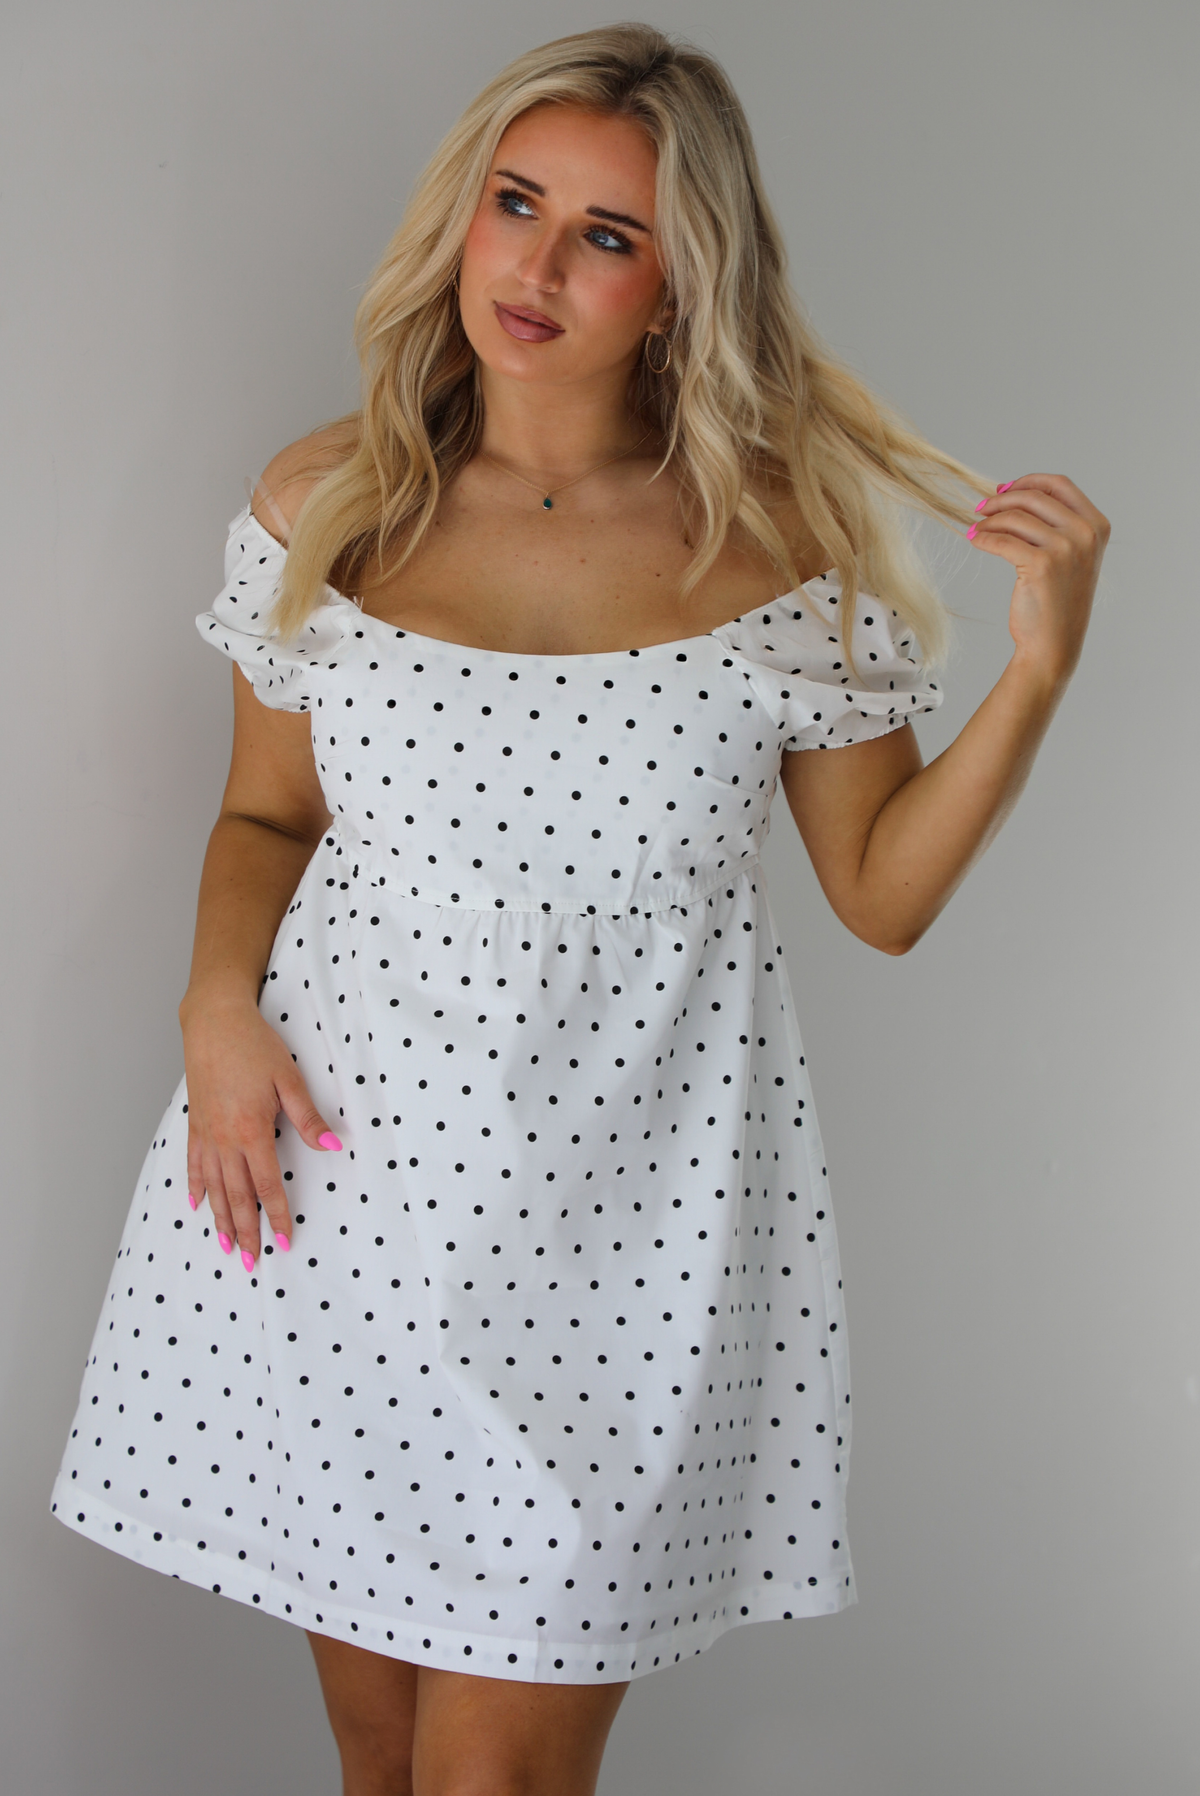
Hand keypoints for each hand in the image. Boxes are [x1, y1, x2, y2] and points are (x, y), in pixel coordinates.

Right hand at [182, 995, 340, 1270]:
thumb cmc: (254, 1046)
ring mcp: (207, 1132)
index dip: (276, 1215)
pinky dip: (196, 1188)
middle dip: (246, 1230)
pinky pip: (194, 1164)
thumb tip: (332, 1147)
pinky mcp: (195, 1122)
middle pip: (237, 1195)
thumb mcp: (289, 1079)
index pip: (267, 1184)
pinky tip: (198, 1206)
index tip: (283, 1240)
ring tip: (226, 1247)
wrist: (214, 1021)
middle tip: (251, 1262)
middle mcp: (225, 1138)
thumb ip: (308, 1118)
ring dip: (221, 1219)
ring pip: (214, 1186)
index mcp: (252, 1130)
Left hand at [968, 473, 1109, 686]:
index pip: (1060, 485)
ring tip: (976, 529)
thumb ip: (1055, 525)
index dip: (1028, 481)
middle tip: (980, 508)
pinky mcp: (1040, 565)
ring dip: (989, 521)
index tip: (1004, 489)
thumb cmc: (1057, 601)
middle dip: (1001, 500)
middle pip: (1033, 497)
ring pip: (1015, 518)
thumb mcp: (1070, 556)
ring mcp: (1065, 548)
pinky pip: (1002, 540)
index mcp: (1097, 526)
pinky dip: (983, 538)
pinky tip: (975, 540)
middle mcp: (1085, 533)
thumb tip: (1015, 494)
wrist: (1054, 644)